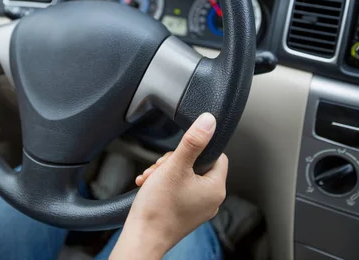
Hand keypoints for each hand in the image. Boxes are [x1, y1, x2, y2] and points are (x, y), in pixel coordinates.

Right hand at [111, 113, 227, 259]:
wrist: (142, 237)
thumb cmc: (158, 208)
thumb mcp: (175, 166)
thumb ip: (193, 141)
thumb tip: (209, 121)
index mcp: (216, 188)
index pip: (216, 154)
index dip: (196, 148)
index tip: (178, 154)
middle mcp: (211, 200)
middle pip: (197, 164)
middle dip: (174, 161)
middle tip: (160, 168)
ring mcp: (198, 208)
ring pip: (185, 176)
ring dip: (166, 172)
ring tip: (151, 179)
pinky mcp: (185, 213)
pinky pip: (179, 190)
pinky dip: (164, 185)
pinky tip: (150, 186)